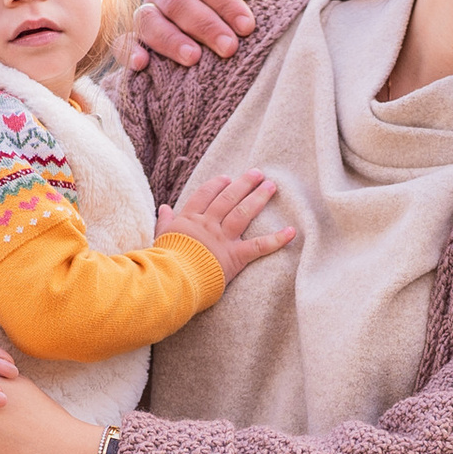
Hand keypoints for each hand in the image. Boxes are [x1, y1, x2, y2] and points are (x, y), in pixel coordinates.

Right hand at [130, 0, 278, 68]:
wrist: (238, 25)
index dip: (223, 1)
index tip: (248, 26)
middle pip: (175, 1)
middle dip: (204, 25)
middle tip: (229, 48)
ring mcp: (148, 15)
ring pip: (148, 21)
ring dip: (170, 40)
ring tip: (194, 58)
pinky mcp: (138, 41)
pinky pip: (124, 43)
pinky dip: (129, 52)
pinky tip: (142, 64)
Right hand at [165, 167, 296, 283]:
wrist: (172, 280)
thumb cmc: (165, 262)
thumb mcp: (161, 238)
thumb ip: (164, 222)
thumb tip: (164, 208)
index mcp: (190, 220)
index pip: (205, 195)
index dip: (217, 185)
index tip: (227, 178)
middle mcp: (208, 224)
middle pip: (228, 198)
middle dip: (244, 184)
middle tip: (258, 173)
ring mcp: (223, 239)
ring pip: (243, 213)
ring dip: (258, 198)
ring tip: (271, 185)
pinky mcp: (235, 256)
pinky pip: (259, 246)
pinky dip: (276, 239)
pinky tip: (291, 231)